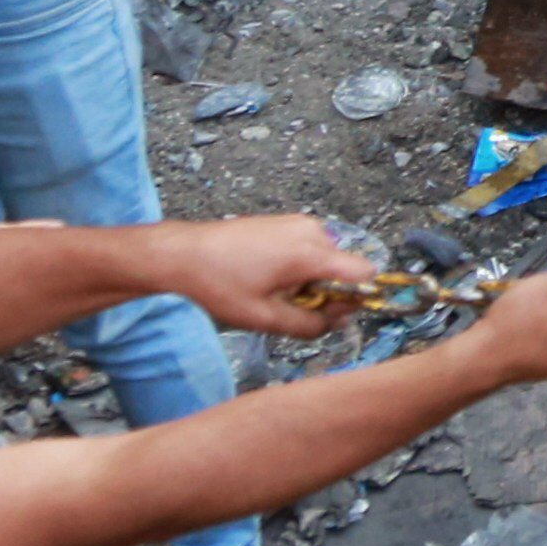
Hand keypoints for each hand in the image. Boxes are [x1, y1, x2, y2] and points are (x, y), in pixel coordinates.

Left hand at [150, 211, 373, 338]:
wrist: (182, 254)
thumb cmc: (219, 285)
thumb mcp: (264, 318)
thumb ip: (309, 324)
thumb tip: (337, 323)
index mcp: (310, 253)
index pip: (363, 271)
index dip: (356, 296)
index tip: (330, 312)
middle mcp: (311, 231)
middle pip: (343, 267)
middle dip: (327, 291)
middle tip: (289, 306)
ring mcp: (296, 222)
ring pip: (325, 258)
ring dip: (310, 279)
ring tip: (273, 291)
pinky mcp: (283, 221)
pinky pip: (308, 247)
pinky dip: (298, 265)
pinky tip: (266, 275)